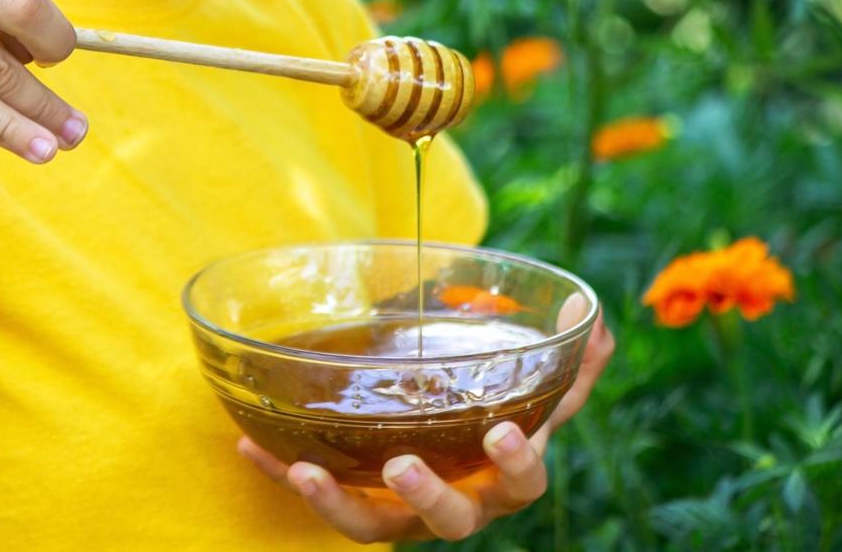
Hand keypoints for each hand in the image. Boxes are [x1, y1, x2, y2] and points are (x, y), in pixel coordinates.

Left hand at [238, 310, 614, 542]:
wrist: (456, 450)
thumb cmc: (498, 418)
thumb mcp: (534, 390)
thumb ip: (568, 360)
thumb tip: (592, 314)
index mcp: (502, 477)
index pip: (522, 484)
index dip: (515, 464)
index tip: (502, 432)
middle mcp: (455, 502)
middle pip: (447, 519)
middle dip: (427, 497)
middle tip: (403, 464)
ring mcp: (401, 510)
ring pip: (372, 526)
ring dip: (335, 503)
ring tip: (304, 469)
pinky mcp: (359, 500)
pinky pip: (322, 493)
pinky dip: (283, 472)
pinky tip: (250, 445)